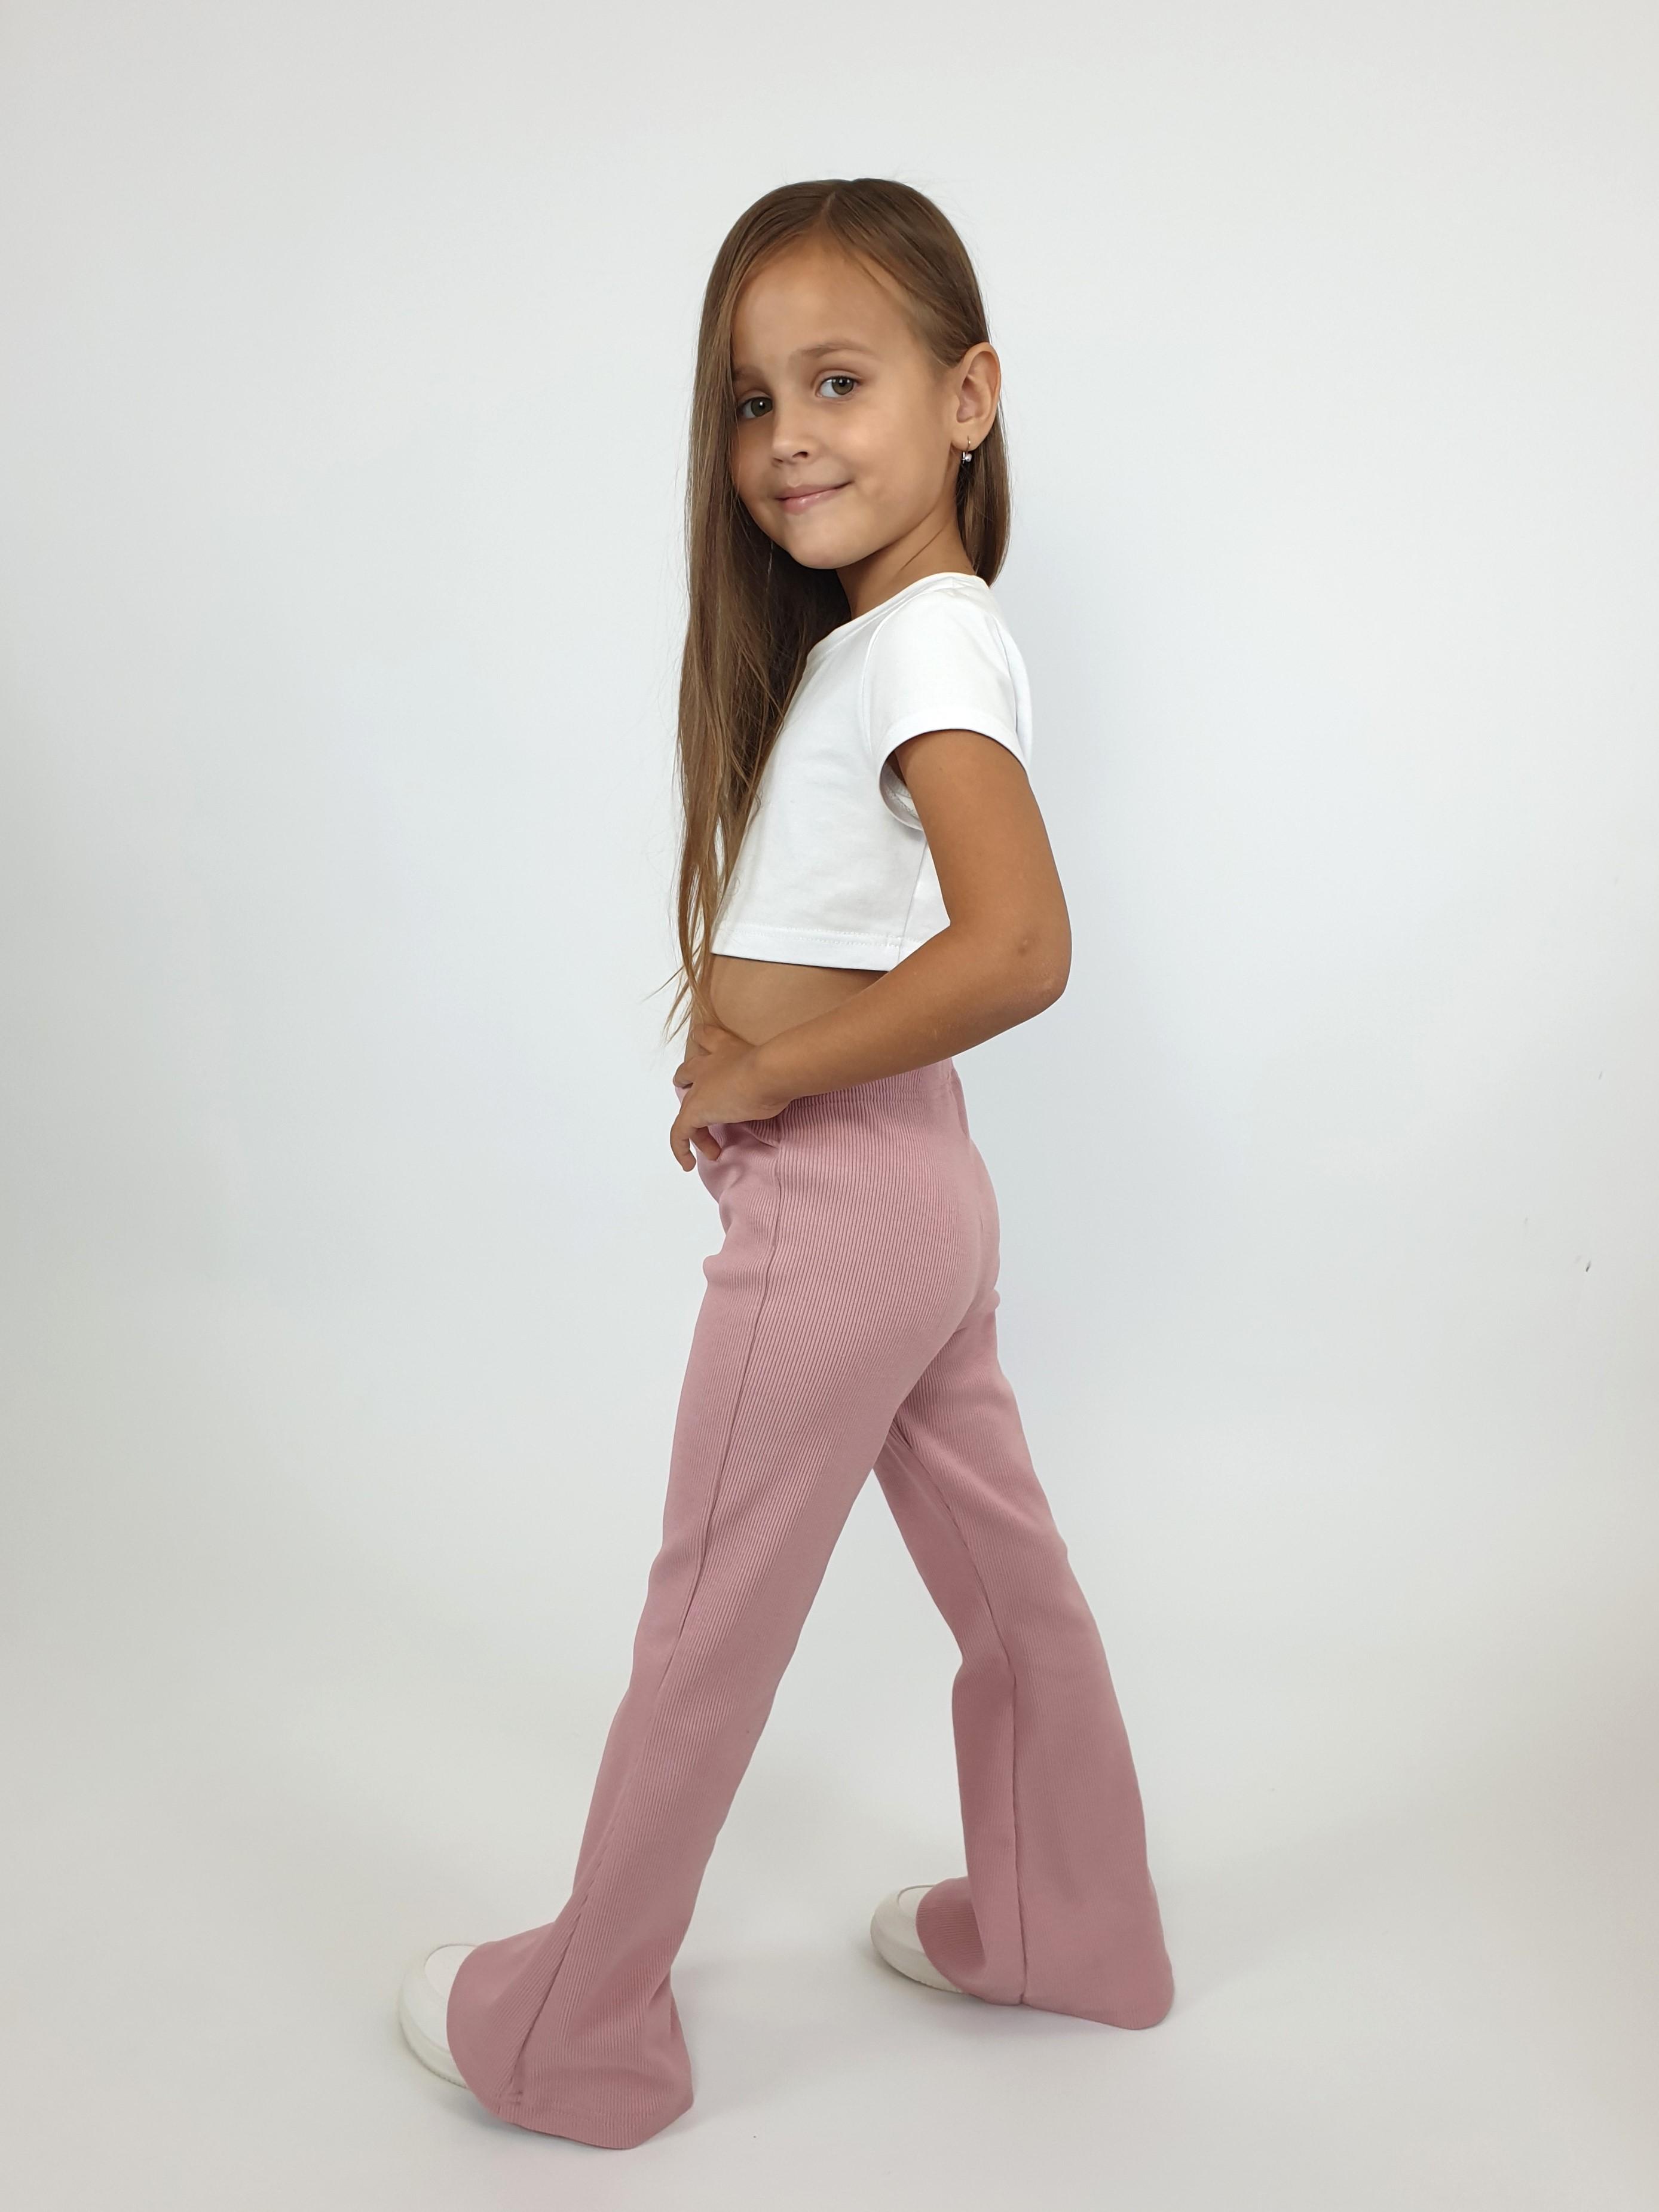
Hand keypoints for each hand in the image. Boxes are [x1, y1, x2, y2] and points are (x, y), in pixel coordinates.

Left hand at [669, 1021, 789, 1169]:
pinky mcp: (694, 1111)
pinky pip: (679, 1133)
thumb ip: (774, 1074)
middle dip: (688, 1084)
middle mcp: (708, 1065)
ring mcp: (699, 1088)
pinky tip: (687, 1164)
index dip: (703, 1043)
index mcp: (727, 1048)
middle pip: (687, 1073)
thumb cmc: (778, 1068)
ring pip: (686, 1109)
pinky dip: (680, 1149)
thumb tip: (790, 1083)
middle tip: (698, 1101)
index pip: (707, 1038)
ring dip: (696, 1131)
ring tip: (710, 1149)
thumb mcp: (775, 1066)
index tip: (701, 1046)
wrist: (768, 1071)